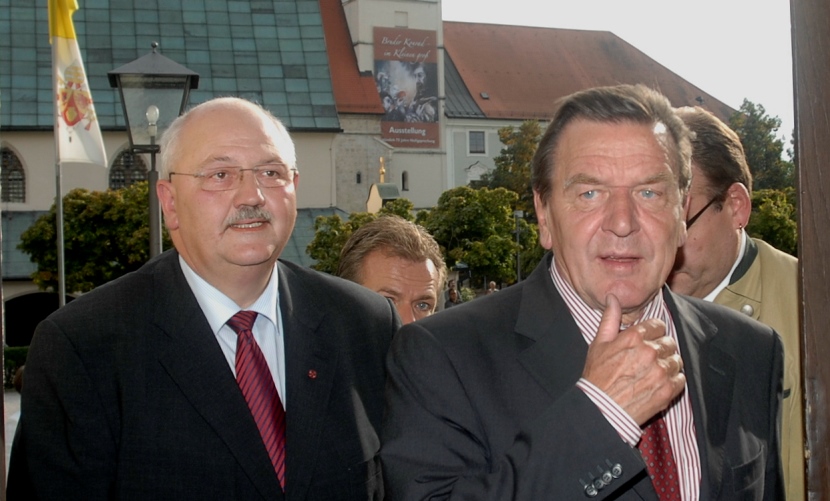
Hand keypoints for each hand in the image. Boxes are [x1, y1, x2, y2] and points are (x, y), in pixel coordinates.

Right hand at [582, 294, 685, 424]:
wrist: (601, 409)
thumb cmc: (597, 376)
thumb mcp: (598, 344)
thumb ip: (609, 318)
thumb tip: (613, 297)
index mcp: (633, 337)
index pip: (658, 325)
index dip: (653, 332)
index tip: (648, 340)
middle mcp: (649, 352)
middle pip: (669, 342)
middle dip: (661, 348)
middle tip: (649, 359)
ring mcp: (660, 372)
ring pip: (677, 360)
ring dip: (668, 364)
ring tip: (654, 372)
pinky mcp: (668, 390)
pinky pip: (681, 379)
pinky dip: (673, 380)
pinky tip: (659, 383)